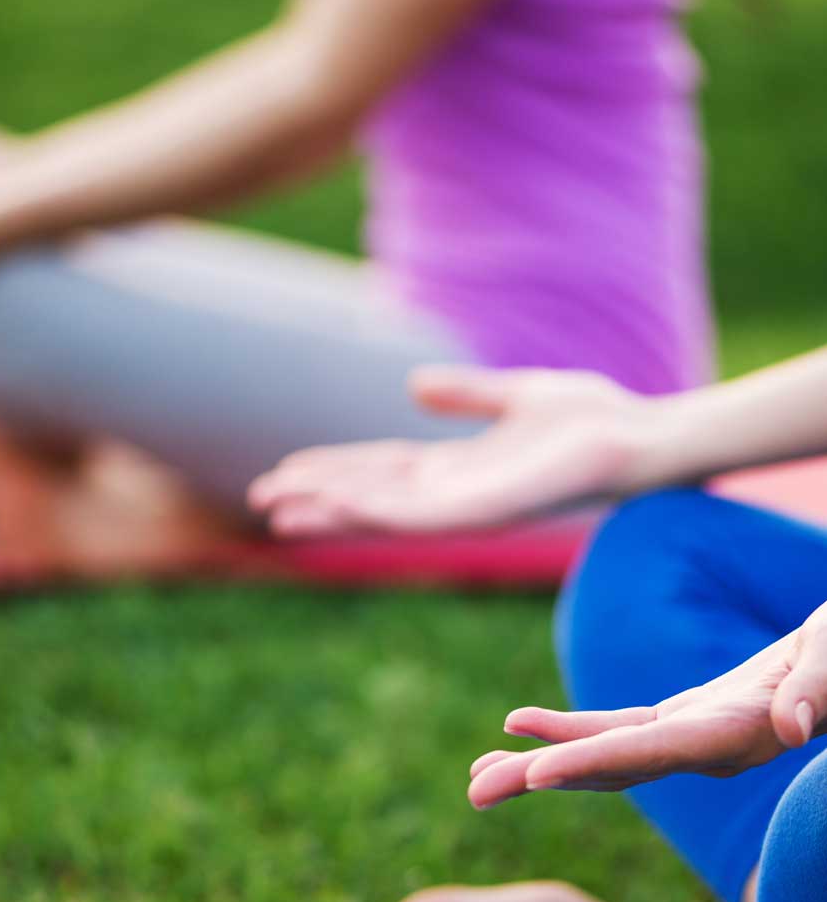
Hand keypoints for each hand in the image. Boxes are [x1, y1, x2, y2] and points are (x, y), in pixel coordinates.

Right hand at [249, 366, 656, 535]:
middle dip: (317, 495)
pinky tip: (332, 505)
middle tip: (262, 498)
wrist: (640, 436)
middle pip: (370, 494)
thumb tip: (412, 384)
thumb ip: (465, 394)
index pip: (380, 470)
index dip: (333, 470)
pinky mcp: (484, 513)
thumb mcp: (515, 394)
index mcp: (459, 466)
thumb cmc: (591, 417)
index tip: (287, 469)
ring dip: (328, 510)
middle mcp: (455, 492)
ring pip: (381, 512)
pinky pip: (416, 516)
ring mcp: (467, 507)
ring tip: (275, 510)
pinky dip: (370, 511)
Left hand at [468, 602, 826, 808]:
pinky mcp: (685, 722)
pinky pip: (615, 730)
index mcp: (736, 736)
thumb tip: (791, 727)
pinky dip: (568, 731)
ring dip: (538, 765)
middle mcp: (705, 750)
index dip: (593, 762)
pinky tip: (520, 729)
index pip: (653, 754)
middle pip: (610, 768)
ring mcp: (691, 739)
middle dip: (541, 780)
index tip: (535, 775)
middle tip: (472, 792)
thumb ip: (817, 689)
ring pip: (602, 757)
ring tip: (475, 774)